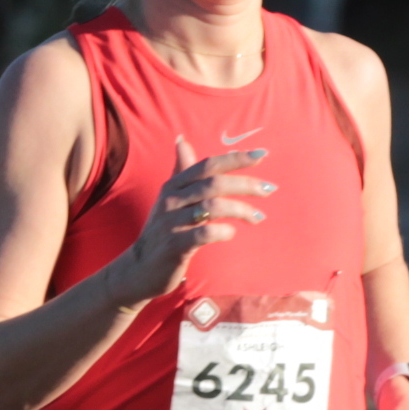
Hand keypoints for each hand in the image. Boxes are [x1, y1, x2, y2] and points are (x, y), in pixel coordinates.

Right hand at [104, 136, 270, 313]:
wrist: (139, 268)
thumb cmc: (162, 232)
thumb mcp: (169, 199)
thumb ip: (180, 170)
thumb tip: (181, 141)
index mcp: (174, 185)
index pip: (208, 165)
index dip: (236, 158)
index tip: (263, 153)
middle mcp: (172, 199)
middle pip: (214, 183)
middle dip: (245, 184)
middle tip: (269, 190)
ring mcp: (172, 222)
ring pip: (212, 207)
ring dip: (241, 210)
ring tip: (258, 218)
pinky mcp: (174, 245)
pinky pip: (204, 233)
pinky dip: (222, 231)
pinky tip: (231, 233)